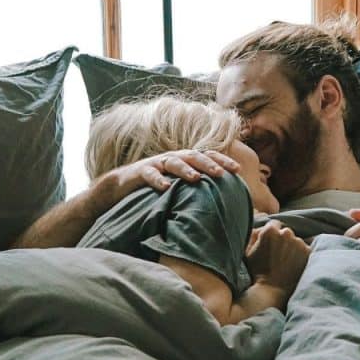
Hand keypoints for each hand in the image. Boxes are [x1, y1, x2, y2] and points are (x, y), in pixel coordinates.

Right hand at [105, 149, 239, 195]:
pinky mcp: (140, 172)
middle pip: (194, 156)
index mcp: (185, 161)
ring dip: (186, 169)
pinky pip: (150, 174)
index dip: (222, 161)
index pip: (207, 156)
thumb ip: (197, 189)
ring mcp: (156, 164)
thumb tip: (224, 203)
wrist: (121, 186)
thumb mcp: (179, 187)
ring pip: (174, 162)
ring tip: (196, 178)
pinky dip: (158, 179)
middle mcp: (173, 158)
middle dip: (209, 164)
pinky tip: (165, 188)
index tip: (237, 170)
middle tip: (222, 174)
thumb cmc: (156, 189)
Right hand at [245, 220, 310, 295]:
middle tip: (278, 255)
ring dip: (292, 248)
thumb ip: (253, 235)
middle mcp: (287, 233)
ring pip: (296, 241)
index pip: (274, 224)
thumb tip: (260, 228)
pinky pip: (305, 250)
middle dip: (282, 240)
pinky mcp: (309, 252)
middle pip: (286, 232)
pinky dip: (301, 255)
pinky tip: (294, 265)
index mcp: (270, 230)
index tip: (271, 245)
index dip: (271, 235)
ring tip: (286, 262)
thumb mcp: (248, 252)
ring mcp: (299, 242)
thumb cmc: (257, 272)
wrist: (272, 291)